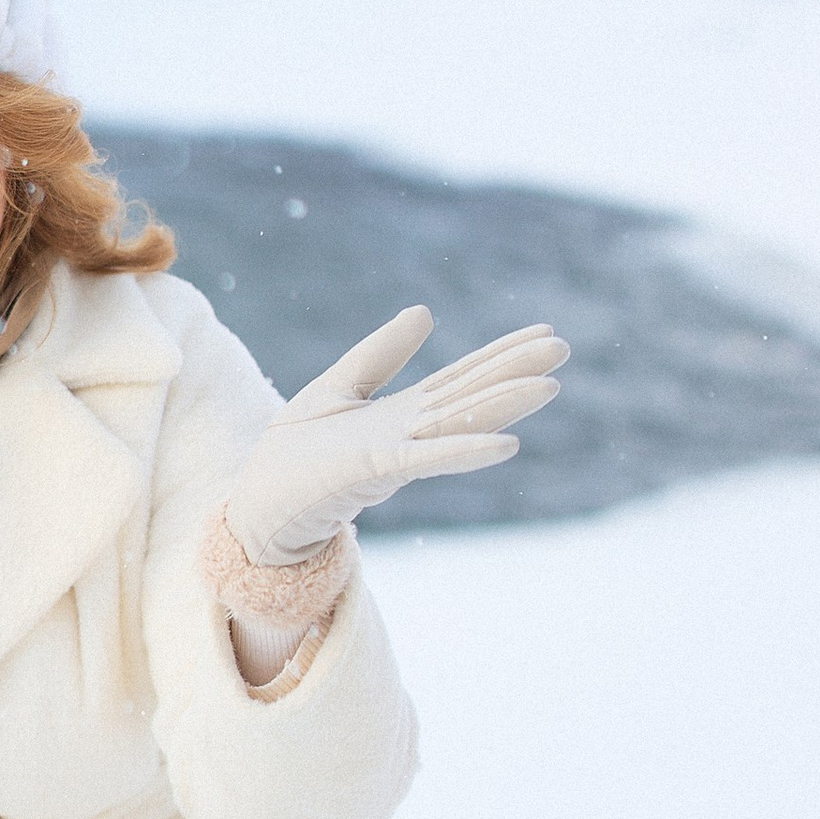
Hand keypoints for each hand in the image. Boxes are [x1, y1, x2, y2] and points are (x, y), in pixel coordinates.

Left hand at [223, 307, 567, 564]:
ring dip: (503, 405)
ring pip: (459, 423)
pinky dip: (465, 450)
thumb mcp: (337, 388)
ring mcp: (397, 453)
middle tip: (562, 347)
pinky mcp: (375, 471)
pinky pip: (427, 458)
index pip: (461, 379)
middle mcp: (409, 434)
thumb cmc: (293, 457)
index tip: (544, 331)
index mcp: (402, 415)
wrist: (256, 506)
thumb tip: (426, 312)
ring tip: (548, 384)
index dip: (501, 354)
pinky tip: (505, 443)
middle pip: (471, 396)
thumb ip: (380, 355)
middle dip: (515, 372)